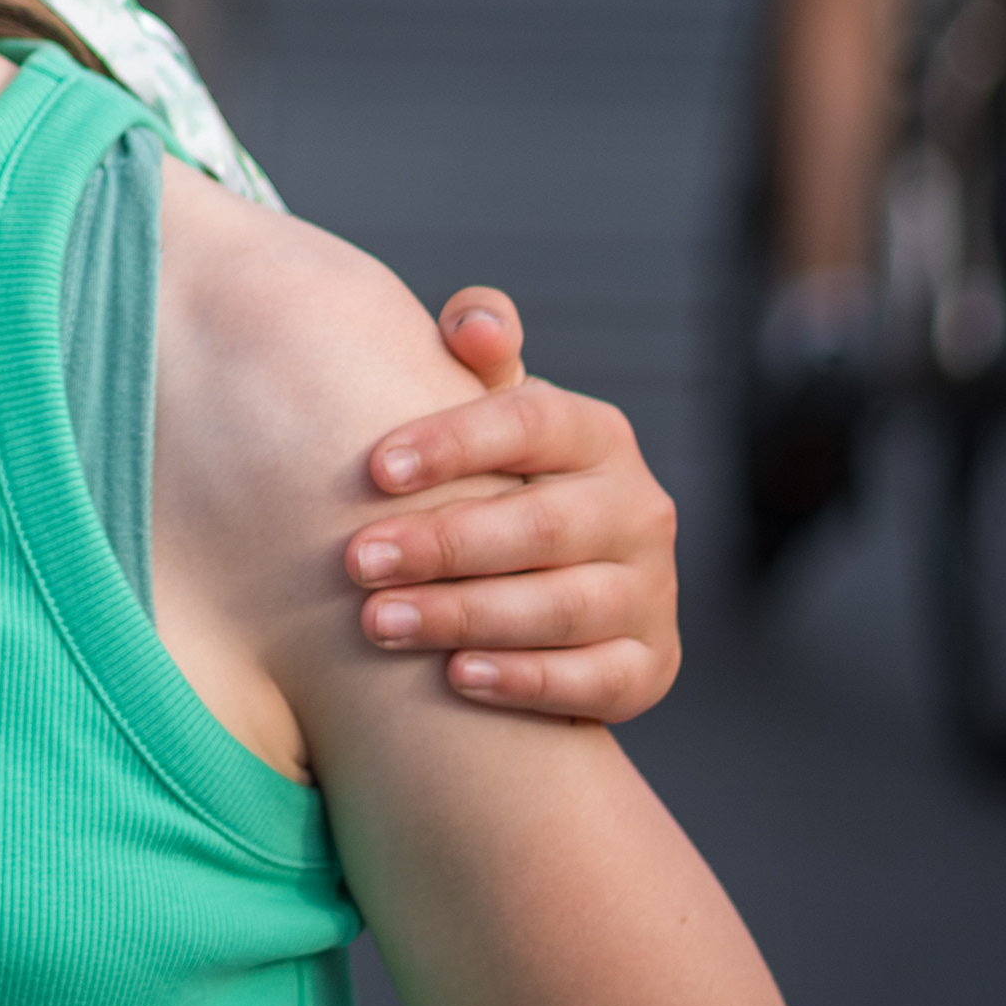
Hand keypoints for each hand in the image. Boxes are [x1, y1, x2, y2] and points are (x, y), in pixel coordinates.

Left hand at [351, 288, 681, 724]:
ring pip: (564, 606)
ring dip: (466, 615)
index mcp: (596, 435)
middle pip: (542, 523)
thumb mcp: (486, 417)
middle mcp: (637, 508)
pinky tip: (458, 678)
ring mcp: (650, 590)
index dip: (454, 443)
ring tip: (378, 623)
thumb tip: (478, 325)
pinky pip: (598, 679)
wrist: (543, 584)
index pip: (530, 422)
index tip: (373, 469)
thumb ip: (477, 358)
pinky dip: (528, 680)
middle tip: (354, 560)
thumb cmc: (491, 484)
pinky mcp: (649, 664)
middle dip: (442, 543)